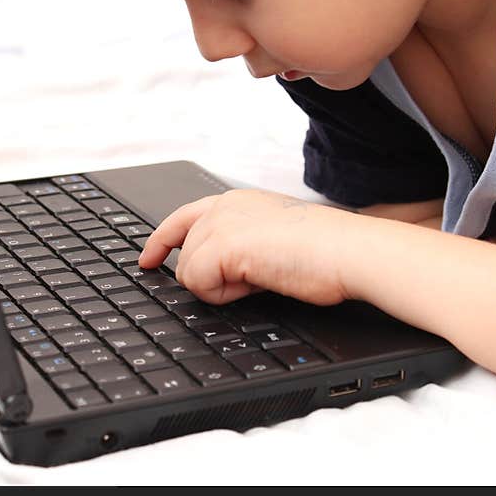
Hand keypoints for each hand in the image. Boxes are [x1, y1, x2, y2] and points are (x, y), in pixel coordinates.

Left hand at [137, 188, 359, 305]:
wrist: (348, 251)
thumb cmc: (327, 251)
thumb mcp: (274, 240)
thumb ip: (242, 246)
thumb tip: (223, 271)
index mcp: (237, 201)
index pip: (183, 218)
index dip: (160, 243)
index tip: (148, 261)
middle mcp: (223, 206)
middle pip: (184, 255)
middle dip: (210, 277)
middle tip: (256, 278)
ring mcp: (220, 223)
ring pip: (188, 273)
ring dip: (221, 287)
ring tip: (264, 276)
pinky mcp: (221, 245)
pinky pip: (198, 284)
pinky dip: (224, 295)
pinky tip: (257, 282)